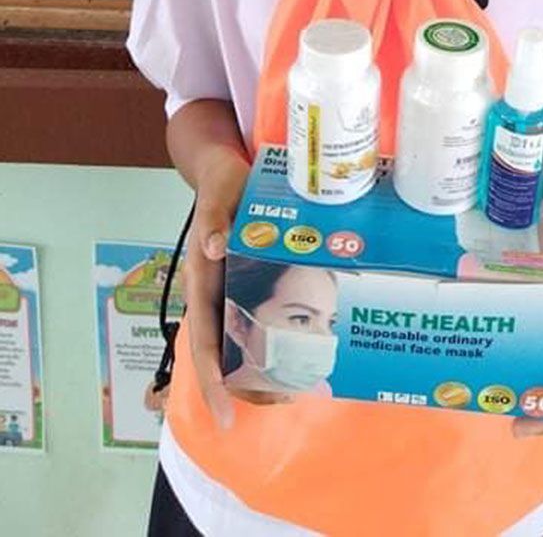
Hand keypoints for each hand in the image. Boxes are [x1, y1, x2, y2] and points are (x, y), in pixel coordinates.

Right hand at [183, 145, 291, 427]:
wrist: (226, 168)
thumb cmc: (220, 184)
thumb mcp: (217, 196)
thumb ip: (213, 219)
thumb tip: (213, 248)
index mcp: (202, 281)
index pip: (203, 342)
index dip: (211, 381)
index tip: (224, 415)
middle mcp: (215, 293)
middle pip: (223, 352)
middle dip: (241, 385)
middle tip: (273, 409)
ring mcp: (232, 289)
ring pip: (242, 339)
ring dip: (261, 366)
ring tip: (293, 391)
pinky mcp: (250, 280)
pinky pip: (260, 316)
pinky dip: (275, 337)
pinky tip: (301, 349)